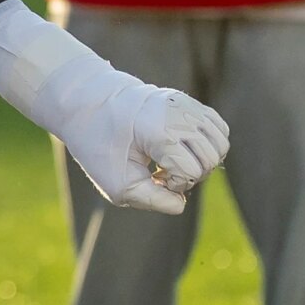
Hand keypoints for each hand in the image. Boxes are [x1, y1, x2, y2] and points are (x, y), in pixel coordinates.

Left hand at [57, 81, 228, 213]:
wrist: (84, 104)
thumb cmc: (98, 145)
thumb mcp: (117, 183)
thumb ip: (152, 200)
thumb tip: (181, 203)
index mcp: (160, 132)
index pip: (193, 170)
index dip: (176, 183)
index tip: (153, 177)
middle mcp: (179, 114)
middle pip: (212, 158)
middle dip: (192, 173)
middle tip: (161, 171)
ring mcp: (185, 104)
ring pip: (221, 143)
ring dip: (202, 159)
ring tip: (171, 159)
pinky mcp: (187, 101)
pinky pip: (218, 128)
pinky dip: (207, 144)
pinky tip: (179, 148)